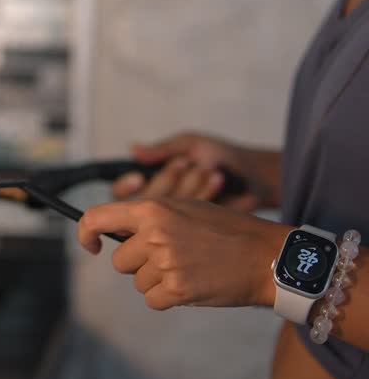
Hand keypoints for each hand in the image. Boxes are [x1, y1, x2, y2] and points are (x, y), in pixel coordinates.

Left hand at [77, 195, 286, 310]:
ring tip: (188, 267)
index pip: (97, 217)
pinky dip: (167, 298)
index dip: (86, 233)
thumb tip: (114, 231)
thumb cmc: (225, 228)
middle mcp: (154, 234)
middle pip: (120, 262)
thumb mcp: (184, 207)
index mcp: (153, 209)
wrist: (262, 255)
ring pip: (138, 282)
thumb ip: (149, 217)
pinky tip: (190, 284)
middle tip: (171, 257)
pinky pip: (152, 300)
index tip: (92, 246)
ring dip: (157, 281)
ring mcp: (165, 263)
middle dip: (139, 263)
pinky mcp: (177, 290)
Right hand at [112, 130, 263, 212]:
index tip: (139, 178)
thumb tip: (133, 149)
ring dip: (189, 185)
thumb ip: (163, 149)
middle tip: (186, 163)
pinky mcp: (196, 235)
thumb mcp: (191, 144)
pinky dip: (205, 194)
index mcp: (152, 186)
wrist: (255, 176)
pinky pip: (190, 220)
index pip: (122, 194)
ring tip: (209, 170)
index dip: (126, 188)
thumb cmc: (222, 155)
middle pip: (144, 204)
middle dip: (167, 180)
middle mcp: (160, 209)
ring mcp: (178, 225)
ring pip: (166, 214)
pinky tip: (217, 180)